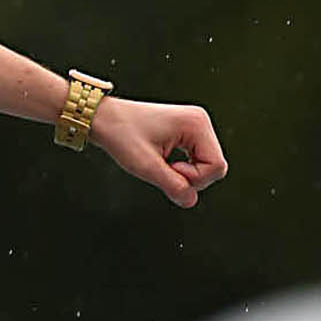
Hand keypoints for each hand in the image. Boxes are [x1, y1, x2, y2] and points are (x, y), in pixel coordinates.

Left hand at [91, 96, 227, 209]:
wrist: (103, 118)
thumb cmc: (121, 135)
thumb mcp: (145, 166)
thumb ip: (172, 186)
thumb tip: (191, 201)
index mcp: (196, 123)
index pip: (217, 166)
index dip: (194, 178)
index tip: (168, 169)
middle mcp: (200, 121)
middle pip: (215, 166)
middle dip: (191, 176)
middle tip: (163, 168)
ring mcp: (195, 125)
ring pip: (207, 164)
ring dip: (185, 172)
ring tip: (160, 163)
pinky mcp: (187, 131)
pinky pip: (197, 159)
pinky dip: (182, 167)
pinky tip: (164, 161)